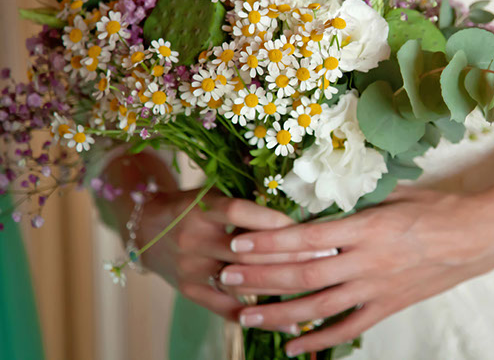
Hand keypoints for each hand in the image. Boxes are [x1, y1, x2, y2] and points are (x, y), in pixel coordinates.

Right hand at [137, 190, 332, 328]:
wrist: (144, 228)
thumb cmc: (193, 205)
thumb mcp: (213, 192)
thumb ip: (248, 201)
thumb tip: (296, 212)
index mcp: (201, 208)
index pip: (241, 212)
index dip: (275, 221)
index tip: (310, 227)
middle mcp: (194, 237)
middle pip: (248, 250)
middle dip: (292, 254)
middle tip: (328, 256)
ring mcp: (191, 267)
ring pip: (244, 279)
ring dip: (283, 283)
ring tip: (318, 284)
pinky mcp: (190, 290)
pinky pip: (228, 308)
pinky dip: (260, 316)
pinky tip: (290, 322)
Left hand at [219, 185, 493, 355]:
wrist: (479, 237)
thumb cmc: (438, 209)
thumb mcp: (396, 194)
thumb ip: (357, 203)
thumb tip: (321, 203)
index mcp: (366, 228)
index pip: (307, 237)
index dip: (269, 242)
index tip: (239, 243)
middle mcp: (366, 261)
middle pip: (304, 274)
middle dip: (261, 277)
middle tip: (226, 278)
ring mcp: (377, 288)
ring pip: (319, 307)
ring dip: (280, 313)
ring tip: (247, 315)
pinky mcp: (388, 306)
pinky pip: (348, 327)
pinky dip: (320, 342)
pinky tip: (293, 349)